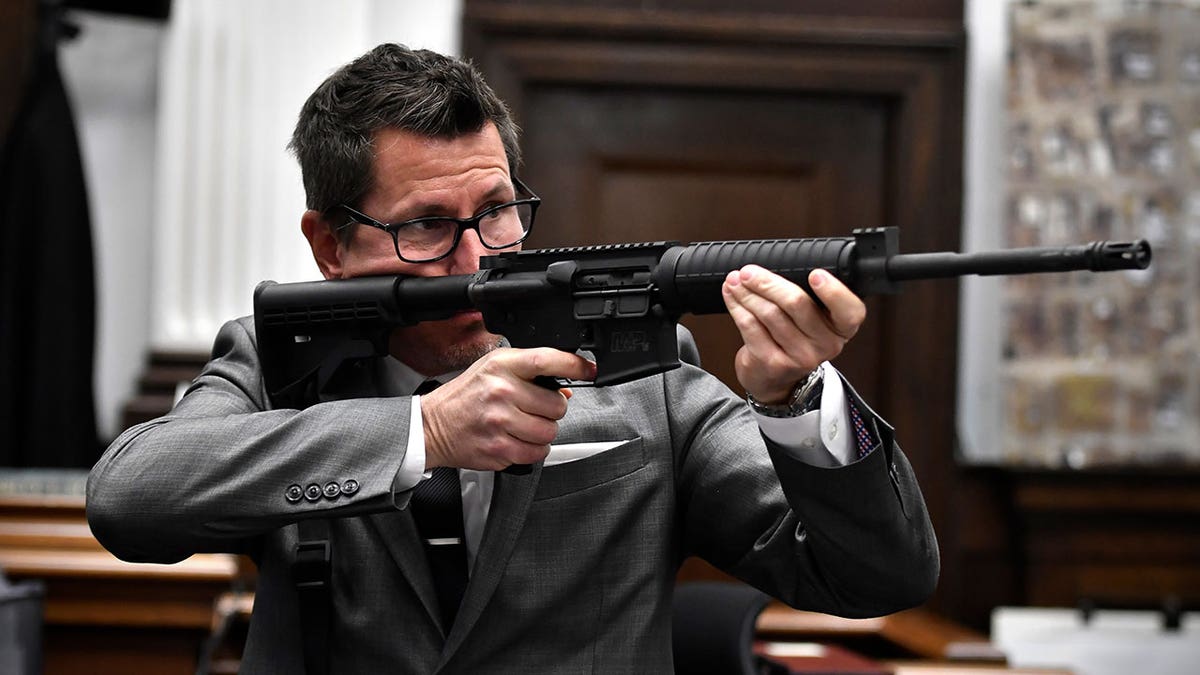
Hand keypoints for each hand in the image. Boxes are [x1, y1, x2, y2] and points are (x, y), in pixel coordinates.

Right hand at [420, 347, 596, 470]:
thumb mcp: (493, 369)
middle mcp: (501, 391)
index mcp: (501, 366)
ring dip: (542, 432)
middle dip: (550, 410)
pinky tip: (517, 439)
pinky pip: (536, 453)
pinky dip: (533, 449)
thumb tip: (565, 390)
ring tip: (523, 425)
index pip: (546, 360)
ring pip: (549, 432)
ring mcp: (499, 422)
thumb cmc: (465, 396)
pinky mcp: (498, 449)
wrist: (432, 425)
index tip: (588, 370)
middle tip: (532, 408)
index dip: (574, 365)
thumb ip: (529, 373)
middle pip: (556, 405)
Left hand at [721, 265, 864, 403]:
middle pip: (797, 303)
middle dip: (768, 282)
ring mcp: (799, 357)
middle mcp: (826, 344)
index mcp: (841, 328)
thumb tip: (776, 266)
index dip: (834, 291)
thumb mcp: (812, 321)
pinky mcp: (773, 362)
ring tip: (735, 281)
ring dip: (747, 293)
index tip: (815, 274)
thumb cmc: (794, 339)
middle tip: (749, 272)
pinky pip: (751, 327)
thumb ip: (808, 297)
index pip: (849, 311)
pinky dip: (737, 307)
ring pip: (769, 313)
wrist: (775, 380)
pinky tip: (732, 297)